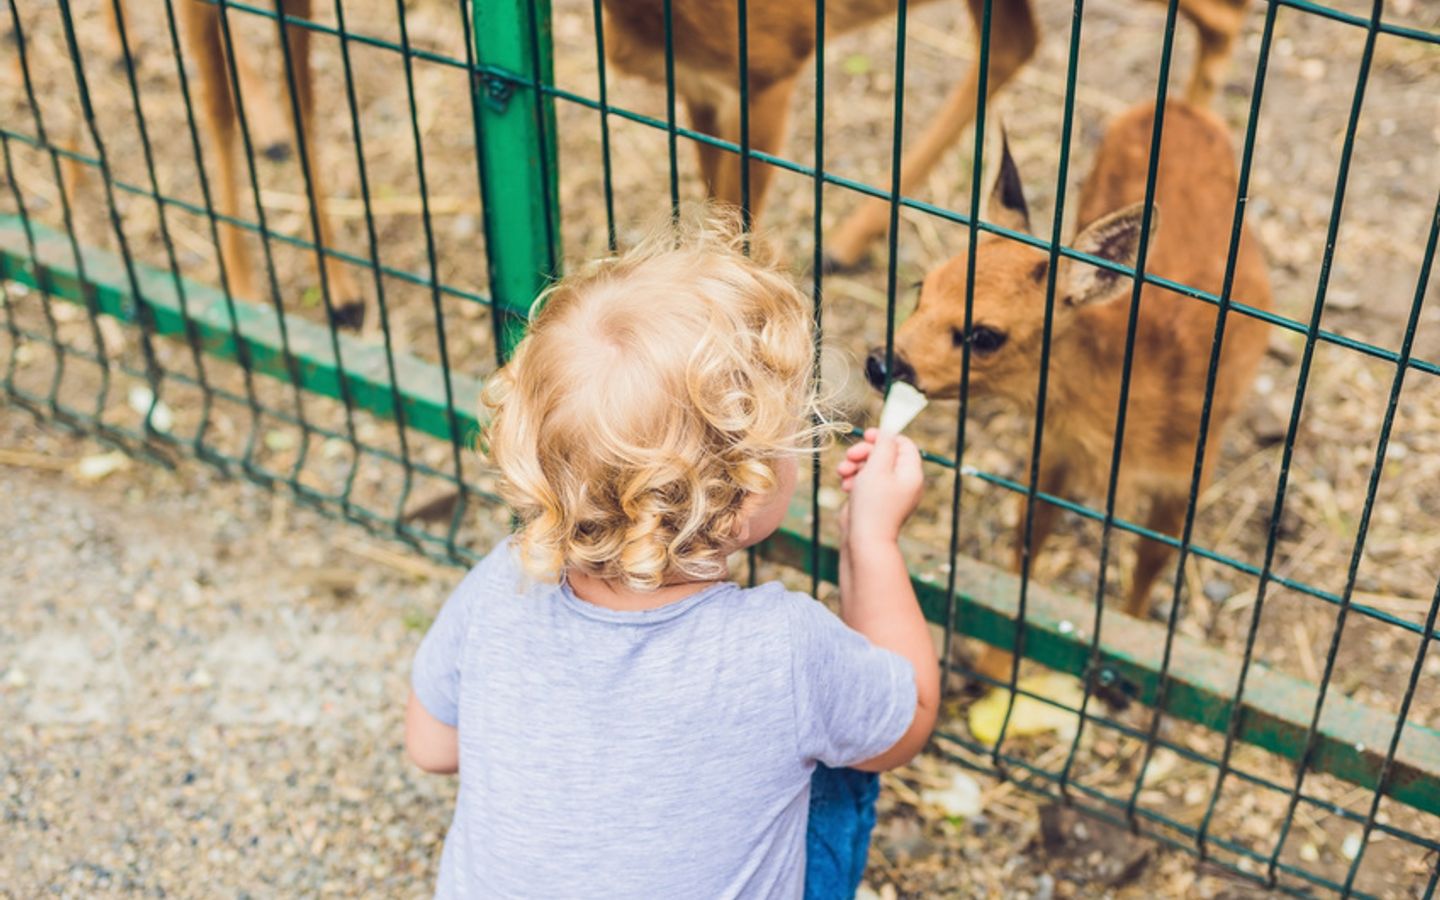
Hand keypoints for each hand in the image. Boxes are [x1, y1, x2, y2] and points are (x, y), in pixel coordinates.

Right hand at [835, 428, 922, 544]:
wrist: (864, 540)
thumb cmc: (873, 504)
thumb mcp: (878, 467)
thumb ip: (884, 445)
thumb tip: (887, 432)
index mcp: (911, 473)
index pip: (904, 444)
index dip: (885, 437)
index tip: (867, 435)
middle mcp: (903, 482)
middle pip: (885, 454)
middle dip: (864, 452)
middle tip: (850, 455)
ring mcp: (888, 492)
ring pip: (870, 466)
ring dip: (854, 465)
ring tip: (843, 473)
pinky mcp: (874, 500)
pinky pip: (864, 481)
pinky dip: (853, 479)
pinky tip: (845, 486)